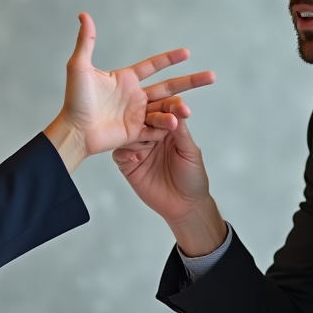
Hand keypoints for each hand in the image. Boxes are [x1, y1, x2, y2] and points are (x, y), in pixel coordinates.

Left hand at [43, 12, 214, 171]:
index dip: (170, 59)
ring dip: (178, 108)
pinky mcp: (136, 133)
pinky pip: (156, 129)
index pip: (153, 66)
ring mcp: (137, 115)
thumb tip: (84, 15)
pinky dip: (167, 127)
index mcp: (125, 79)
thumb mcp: (80, 66)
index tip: (187, 52)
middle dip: (190, 81)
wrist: (74, 130)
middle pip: (169, 86)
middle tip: (212, 76)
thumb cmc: (75, 100)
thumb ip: (86, 41)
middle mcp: (135, 96)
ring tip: (186, 110)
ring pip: (165, 109)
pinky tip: (177, 124)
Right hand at [112, 118, 225, 254]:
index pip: (164, 112)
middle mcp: (152, 137)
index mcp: (168, 130)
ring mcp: (139, 150)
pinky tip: (135, 158)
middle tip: (152, 123)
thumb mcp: (190, 152)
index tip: (173, 107)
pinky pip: (120, 154)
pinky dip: (124, 153)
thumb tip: (176, 113)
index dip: (167, 107)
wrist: (184, 206)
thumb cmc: (192, 178)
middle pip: (143, 120)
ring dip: (135, 136)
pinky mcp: (129, 164)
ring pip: (129, 134)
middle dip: (147, 119)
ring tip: (144, 144)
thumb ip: (181, 133)